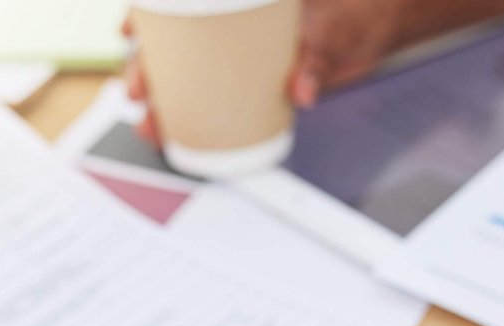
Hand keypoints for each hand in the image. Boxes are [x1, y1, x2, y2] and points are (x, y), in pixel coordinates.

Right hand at [125, 0, 503, 141]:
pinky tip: (175, 135)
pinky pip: (210, 104)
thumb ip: (315, 59)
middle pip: (170, 47)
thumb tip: (301, 91)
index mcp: (238, 8)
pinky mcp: (247, 87)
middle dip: (144, 70)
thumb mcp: (330, 32)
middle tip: (139, 91)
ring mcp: (235, 60)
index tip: (128, 34)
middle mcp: (229, 30)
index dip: (145, 19)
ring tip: (151, 125)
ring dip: (161, 105)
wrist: (374, 30)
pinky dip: (190, 121)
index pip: (181, 8)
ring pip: (183, 80)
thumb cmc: (351, 12)